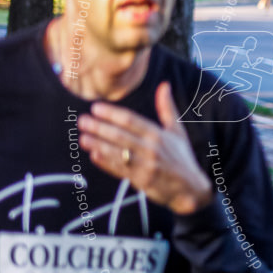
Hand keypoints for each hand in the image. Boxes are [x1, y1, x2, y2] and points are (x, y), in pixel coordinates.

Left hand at [79, 81, 212, 214]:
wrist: (190, 188)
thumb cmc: (182, 157)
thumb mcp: (177, 131)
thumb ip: (167, 108)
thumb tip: (164, 85)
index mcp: (159, 135)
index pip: (132, 121)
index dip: (112, 114)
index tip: (96, 107)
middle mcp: (152, 149)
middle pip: (121, 136)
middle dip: (100, 127)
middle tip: (83, 120)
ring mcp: (146, 166)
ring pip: (118, 153)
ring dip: (99, 144)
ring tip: (83, 137)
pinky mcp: (141, 181)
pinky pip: (120, 170)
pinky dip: (106, 163)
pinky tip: (94, 155)